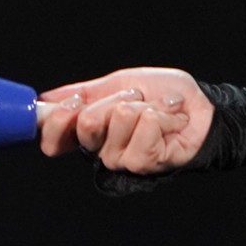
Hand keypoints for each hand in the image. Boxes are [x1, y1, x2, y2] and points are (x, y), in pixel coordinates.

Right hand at [38, 67, 214, 172]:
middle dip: (114, 100)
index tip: (74, 103)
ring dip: (143, 107)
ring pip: (117, 122)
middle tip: (134, 99)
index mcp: (87, 131)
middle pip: (86, 124)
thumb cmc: (160, 94)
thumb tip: (45, 98)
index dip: (57, 121)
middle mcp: (100, 150)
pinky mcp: (147, 163)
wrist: (200, 104)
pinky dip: (161, 116)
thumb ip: (80, 92)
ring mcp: (123, 159)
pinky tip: (170, 120)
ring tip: (155, 110)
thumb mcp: (116, 83)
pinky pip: (144, 131)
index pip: (53, 140)